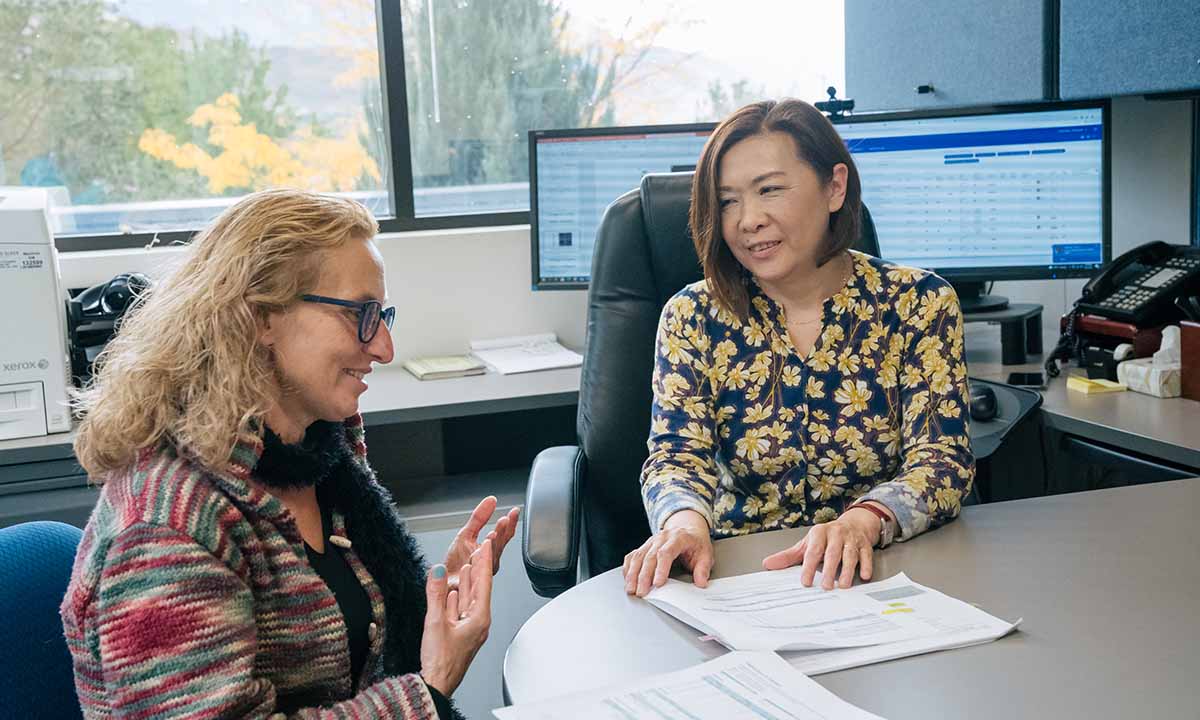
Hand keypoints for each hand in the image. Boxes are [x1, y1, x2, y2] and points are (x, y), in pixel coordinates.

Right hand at [420, 539, 492, 696]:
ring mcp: (469, 629)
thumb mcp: (435, 623)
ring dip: (469, 582)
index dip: (485, 561)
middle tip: (480, 549)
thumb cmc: (441, 662)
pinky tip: (454, 591)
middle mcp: (478, 623)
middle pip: (479, 589)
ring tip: (468, 565)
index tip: (486, 545)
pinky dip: (458, 597)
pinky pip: (460, 610)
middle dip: (479, 568)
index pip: (484, 583)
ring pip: (469, 599)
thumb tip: (438, 571)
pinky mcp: (459, 635)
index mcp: (479, 619)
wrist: (436, 685)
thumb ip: (436, 594)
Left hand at [444, 496, 518, 589]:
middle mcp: (489, 562)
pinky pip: (475, 571)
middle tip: (506, 520)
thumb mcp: (467, 533)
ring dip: (492, 546)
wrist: (443, 581)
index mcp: (490, 551)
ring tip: (495, 533)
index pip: (503, 536)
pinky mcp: (470, 580)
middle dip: (502, 533)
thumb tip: (491, 500)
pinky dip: (477, 561)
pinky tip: (478, 551)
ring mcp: (481, 572)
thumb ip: (479, 518)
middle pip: (498, 546)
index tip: (514, 512)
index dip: (510, 524)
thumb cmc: (456, 563)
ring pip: (489, 558)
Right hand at [622, 510, 713, 596]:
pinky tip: (627, 579)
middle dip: (644, 576)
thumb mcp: (706, 554)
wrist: (688, 529)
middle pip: (649, 557)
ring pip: (638, 556)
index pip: (666, 553)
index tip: (658, 584)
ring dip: (632, 574)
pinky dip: (628, 568)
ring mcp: (651, 541)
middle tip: (642, 592)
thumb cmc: (696, 543)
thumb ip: (703, 569)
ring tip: (631, 589)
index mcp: (678, 538)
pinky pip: (632, 556)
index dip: (661, 569)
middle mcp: (662, 538)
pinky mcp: (645, 546)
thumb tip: (701, 582)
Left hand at [762, 507, 880, 589]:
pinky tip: (864, 576)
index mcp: (819, 533)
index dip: (808, 567)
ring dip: (847, 570)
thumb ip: (788, 556)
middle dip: (829, 570)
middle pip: (832, 553)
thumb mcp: (807, 544)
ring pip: (850, 555)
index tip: (805, 581)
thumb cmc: (826, 538)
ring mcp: (852, 539)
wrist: (854, 524)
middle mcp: (836, 534)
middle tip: (825, 587)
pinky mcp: (865, 545)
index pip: (812, 551)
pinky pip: (866, 555)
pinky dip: (866, 565)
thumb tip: (767, 564)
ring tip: (843, 585)